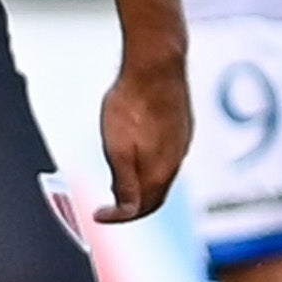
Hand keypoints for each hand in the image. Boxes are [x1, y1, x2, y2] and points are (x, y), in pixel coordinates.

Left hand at [96, 47, 189, 222]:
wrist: (156, 63)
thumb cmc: (132, 102)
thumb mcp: (117, 148)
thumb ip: (123, 182)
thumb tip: (126, 211)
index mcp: (160, 171)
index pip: (142, 208)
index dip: (119, 218)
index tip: (99, 215)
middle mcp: (176, 161)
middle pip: (154, 196)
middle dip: (132, 205)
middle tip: (109, 202)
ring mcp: (182, 142)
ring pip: (162, 175)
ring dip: (142, 184)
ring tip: (119, 178)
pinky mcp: (183, 126)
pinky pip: (168, 156)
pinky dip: (151, 165)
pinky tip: (139, 152)